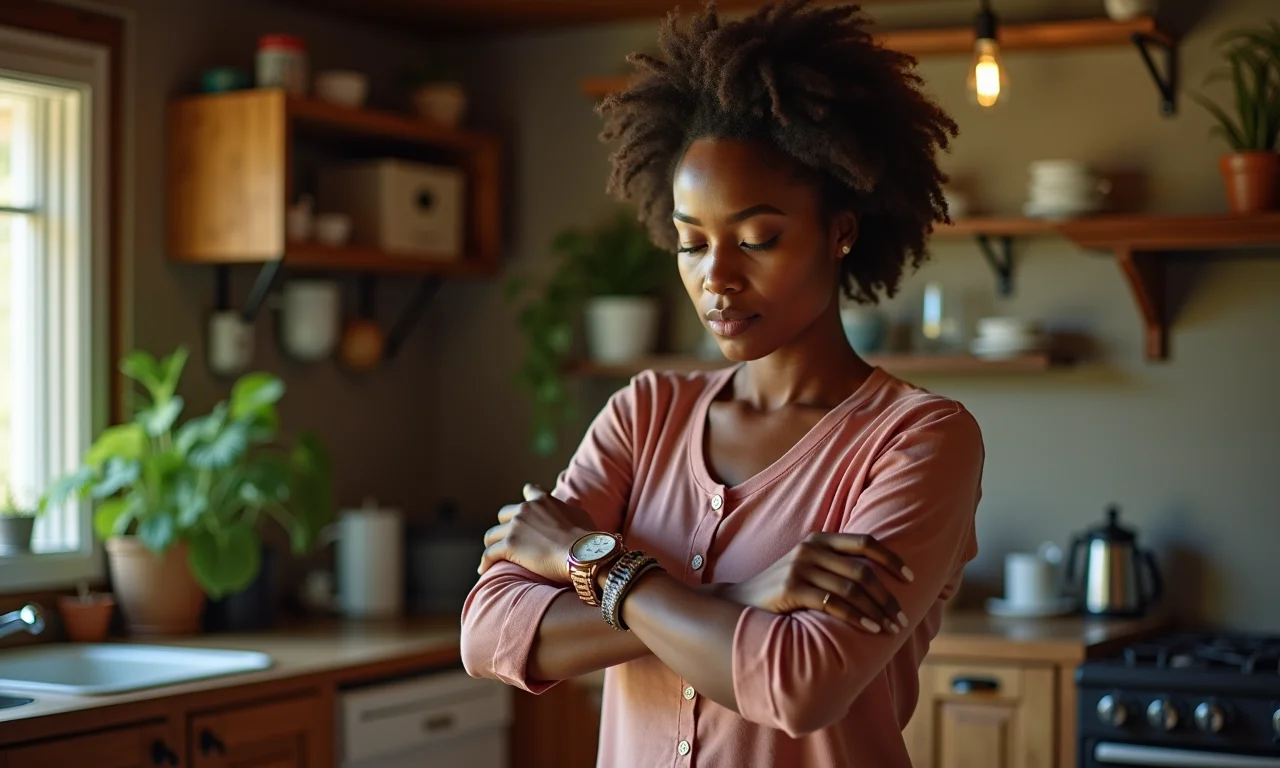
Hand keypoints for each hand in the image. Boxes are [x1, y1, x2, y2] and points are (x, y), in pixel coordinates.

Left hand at [478, 484, 597, 582]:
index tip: (524, 507)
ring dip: (492, 544)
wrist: (582, 553)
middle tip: (508, 539)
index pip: (529, 491)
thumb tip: (572, 504)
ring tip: (492, 556)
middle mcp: (525, 509)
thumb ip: (570, 507)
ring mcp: (515, 527)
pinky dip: (485, 562)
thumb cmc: (587, 537)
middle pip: (504, 515)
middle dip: (505, 526)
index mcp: (543, 500)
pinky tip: (483, 569)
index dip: (526, 500)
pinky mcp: (509, 545)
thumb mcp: (581, 515)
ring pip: (492, 535)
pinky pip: (489, 554)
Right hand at [720, 532, 913, 633]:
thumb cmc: (783, 591)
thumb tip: (879, 579)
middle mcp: (811, 549)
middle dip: (887, 597)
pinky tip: (870, 629)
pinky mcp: (791, 588)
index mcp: (819, 539)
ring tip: (890, 629)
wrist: (740, 603)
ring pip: (852, 589)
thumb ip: (837, 567)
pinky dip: (856, 617)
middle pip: (862, 571)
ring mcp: (800, 567)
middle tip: (902, 618)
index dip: (890, 559)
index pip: (865, 542)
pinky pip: (833, 604)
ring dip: (876, 611)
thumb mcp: (809, 569)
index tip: (910, 578)